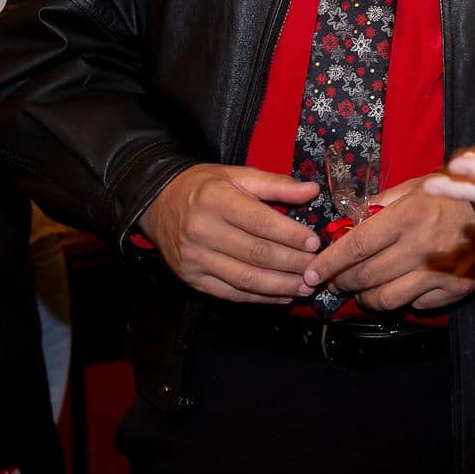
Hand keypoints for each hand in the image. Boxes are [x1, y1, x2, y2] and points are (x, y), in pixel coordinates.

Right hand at [139, 164, 320, 303]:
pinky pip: (232, 293)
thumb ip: (275, 184)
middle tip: (317, 269)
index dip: (291, 236)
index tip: (314, 243)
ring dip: (281, 286)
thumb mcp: (236, 175)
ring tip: (306, 287)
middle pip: (257, 254)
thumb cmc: (202, 187)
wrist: (157, 203)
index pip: (261, 223)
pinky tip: (282, 296)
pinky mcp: (192, 279)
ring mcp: (195, 259)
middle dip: (292, 264)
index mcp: (215, 200)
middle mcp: (202, 231)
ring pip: (246, 279)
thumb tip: (312, 191)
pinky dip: (260, 298)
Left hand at [304, 176, 474, 311]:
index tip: (312, 273)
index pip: (357, 246)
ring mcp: (439, 273)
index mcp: (408, 217)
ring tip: (361, 290)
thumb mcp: (413, 187)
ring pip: (387, 299)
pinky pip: (416, 305)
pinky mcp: (454, 289)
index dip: (330, 262)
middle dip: (342, 282)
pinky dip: (401, 300)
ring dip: (366, 298)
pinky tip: (398, 288)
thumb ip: (379, 204)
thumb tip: (347, 224)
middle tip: (334, 281)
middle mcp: (422, 247)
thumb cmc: (449, 194)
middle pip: (367, 276)